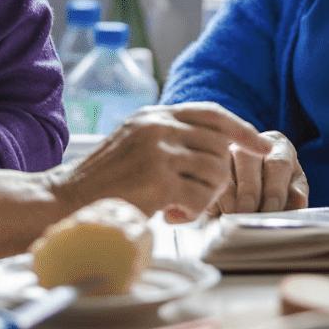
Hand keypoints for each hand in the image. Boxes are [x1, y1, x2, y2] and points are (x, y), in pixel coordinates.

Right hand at [51, 101, 270, 223]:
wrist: (65, 200)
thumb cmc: (104, 181)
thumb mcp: (137, 144)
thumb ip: (170, 138)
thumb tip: (219, 146)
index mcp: (155, 115)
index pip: (212, 113)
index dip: (242, 129)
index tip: (262, 146)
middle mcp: (158, 126)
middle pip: (219, 147)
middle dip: (216, 178)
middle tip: (192, 195)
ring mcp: (158, 151)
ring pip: (214, 173)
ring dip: (202, 197)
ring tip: (175, 205)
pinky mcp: (157, 179)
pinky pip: (199, 198)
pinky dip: (190, 213)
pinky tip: (168, 215)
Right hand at [204, 129, 306, 215]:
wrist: (253, 199)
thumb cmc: (277, 197)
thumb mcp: (290, 194)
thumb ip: (295, 197)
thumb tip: (298, 201)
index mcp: (279, 147)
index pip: (278, 164)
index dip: (275, 190)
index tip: (271, 211)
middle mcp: (252, 142)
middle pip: (248, 160)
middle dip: (249, 192)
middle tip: (248, 215)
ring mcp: (226, 149)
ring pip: (225, 166)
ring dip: (229, 195)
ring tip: (232, 217)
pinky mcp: (206, 162)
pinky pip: (207, 176)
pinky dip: (213, 196)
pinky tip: (217, 213)